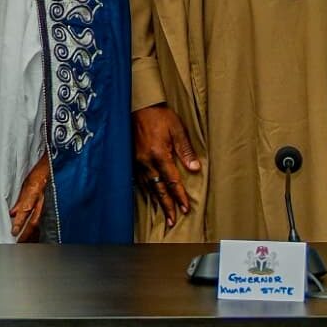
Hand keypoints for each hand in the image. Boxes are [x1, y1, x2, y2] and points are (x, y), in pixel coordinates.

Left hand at [9, 155, 52, 242]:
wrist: (57, 164)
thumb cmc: (40, 170)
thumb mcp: (26, 181)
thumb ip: (20, 198)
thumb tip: (12, 212)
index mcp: (34, 191)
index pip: (25, 210)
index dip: (19, 222)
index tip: (13, 232)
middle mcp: (43, 199)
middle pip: (34, 221)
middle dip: (26, 234)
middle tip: (18, 243)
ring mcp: (50, 203)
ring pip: (42, 223)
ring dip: (33, 235)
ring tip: (26, 244)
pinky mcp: (55, 205)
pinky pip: (47, 220)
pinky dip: (41, 230)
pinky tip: (36, 237)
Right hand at [131, 105, 200, 228]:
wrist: (138, 105)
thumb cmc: (159, 115)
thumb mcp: (177, 128)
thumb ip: (186, 150)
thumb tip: (194, 168)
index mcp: (159, 154)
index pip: (172, 181)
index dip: (179, 196)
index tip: (185, 208)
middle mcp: (146, 161)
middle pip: (158, 189)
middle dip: (167, 206)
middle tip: (172, 221)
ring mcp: (137, 161)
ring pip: (148, 186)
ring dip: (157, 201)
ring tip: (164, 214)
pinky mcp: (131, 159)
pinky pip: (139, 179)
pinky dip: (146, 190)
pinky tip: (150, 195)